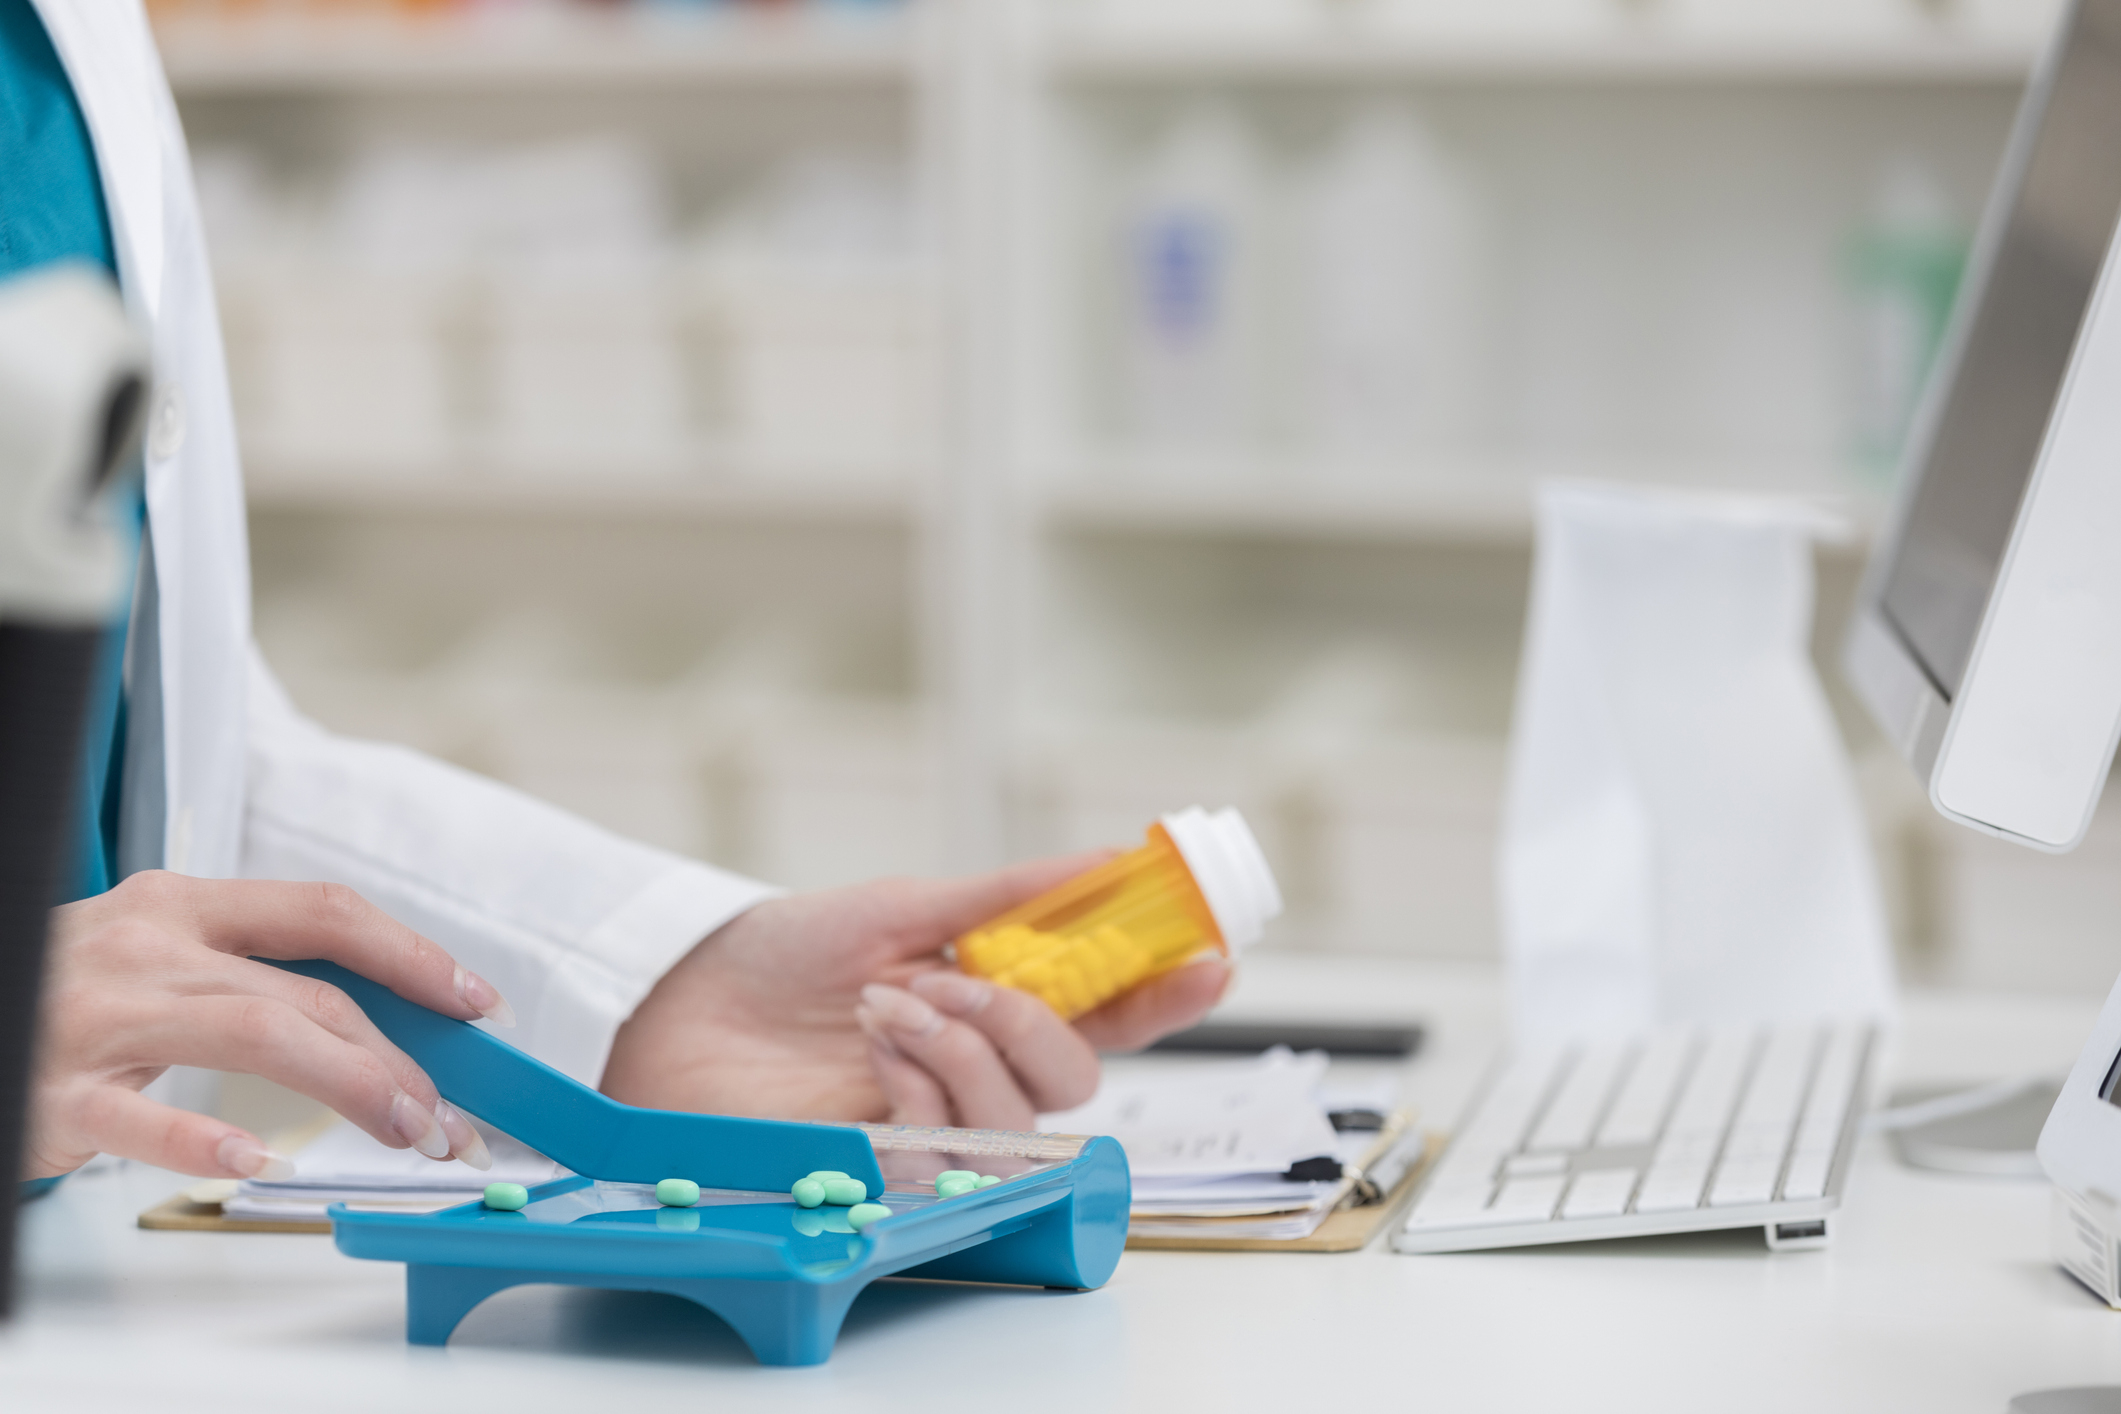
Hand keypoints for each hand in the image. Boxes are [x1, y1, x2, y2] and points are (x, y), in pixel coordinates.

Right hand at [27, 871, 511, 1180]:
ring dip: (349, 1085)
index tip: (476, 1001)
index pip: (324, 914)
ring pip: (255, 1035)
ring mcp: (101, 1016)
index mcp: (183, 906)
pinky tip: (253, 1161)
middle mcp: (148, 947)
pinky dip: (200, 1141)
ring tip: (403, 1130)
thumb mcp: (160, 957)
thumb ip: (254, 976)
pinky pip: (138, 1119)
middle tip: (446, 1113)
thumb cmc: (68, 994)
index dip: (413, 955)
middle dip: (396, 1056)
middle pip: (306, 992)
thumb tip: (381, 1022)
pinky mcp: (56, 1090)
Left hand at [601, 854, 1231, 1130]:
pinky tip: (872, 1047)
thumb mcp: (902, 905)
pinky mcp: (892, 1167)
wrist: (677, 1005)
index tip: (1213, 958)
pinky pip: (953, 1144)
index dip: (1168, 992)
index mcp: (993, 1000)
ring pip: (1020, 1114)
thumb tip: (1107, 858)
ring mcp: (937, 1120)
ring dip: (962, 1051)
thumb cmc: (780, 954)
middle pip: (1074, 1077)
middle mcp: (978, 1067)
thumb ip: (1009, 898)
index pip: (1107, 1010)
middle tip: (963, 984)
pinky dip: (918, 1085)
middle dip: (1032, 1026)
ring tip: (888, 1006)